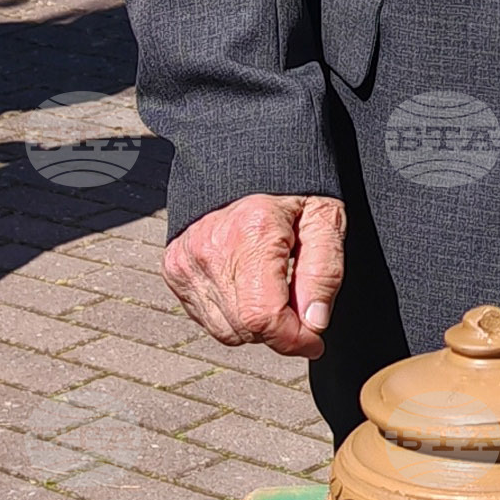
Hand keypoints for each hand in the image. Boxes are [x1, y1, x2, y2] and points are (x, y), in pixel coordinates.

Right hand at [162, 192, 345, 360]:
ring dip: (256, 326)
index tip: (315, 341)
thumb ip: (324, 271)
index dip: (293, 340)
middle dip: (279, 332)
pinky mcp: (174, 267)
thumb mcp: (325, 218)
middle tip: (301, 308)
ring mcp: (186, 260)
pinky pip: (205, 316)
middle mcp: (210, 249)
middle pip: (244, 328)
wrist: (245, 158)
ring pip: (223, 329)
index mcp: (252, 234)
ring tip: (276, 291)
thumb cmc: (293, 186)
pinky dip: (232, 315)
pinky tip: (250, 287)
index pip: (263, 317)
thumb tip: (315, 323)